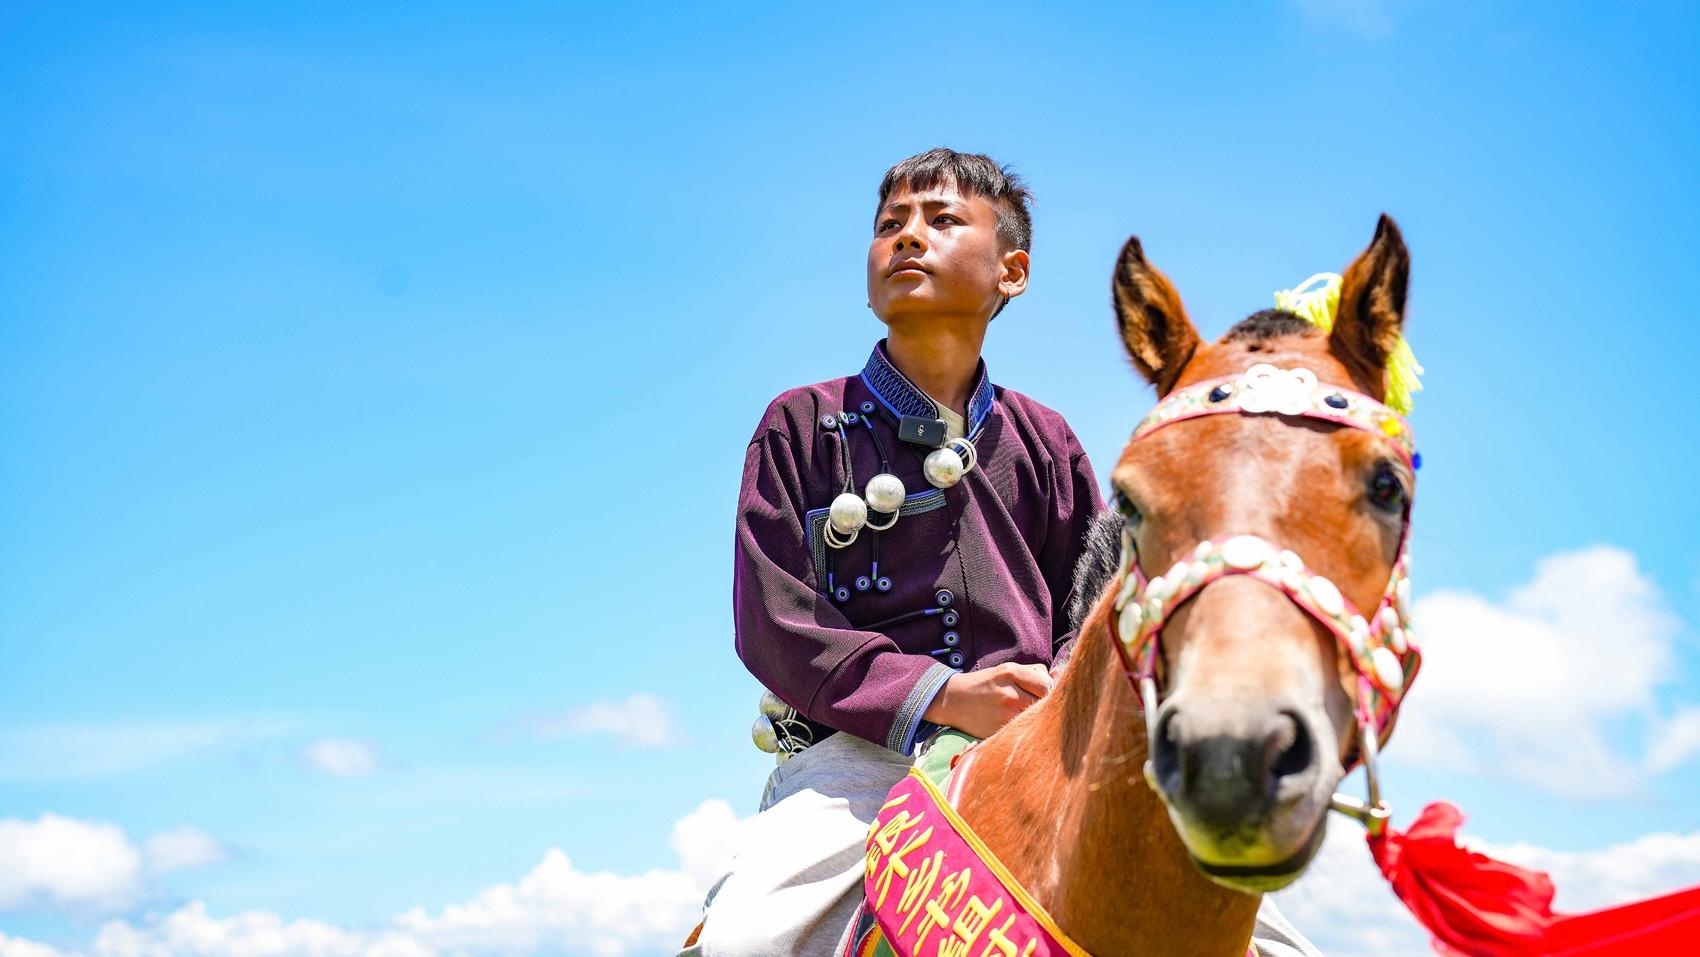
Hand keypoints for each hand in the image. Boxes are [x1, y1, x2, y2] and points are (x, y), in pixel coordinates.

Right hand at [922, 663, 1053, 738]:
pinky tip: (1017, 722)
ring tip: (1024, 711)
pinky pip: (1023, 729)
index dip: (1049, 688)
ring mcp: (1004, 715)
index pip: (1047, 683)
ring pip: (1035, 717)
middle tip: (1035, 703)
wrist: (953, 700)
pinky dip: (1024, 726)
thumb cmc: (984, 684)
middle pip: (1044, 701)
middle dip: (1044, 703)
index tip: (1043, 690)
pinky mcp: (1000, 731)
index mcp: (1010, 673)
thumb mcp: (1005, 669)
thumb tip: (1060, 676)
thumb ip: (1033, 672)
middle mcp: (1009, 693)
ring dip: (1035, 716)